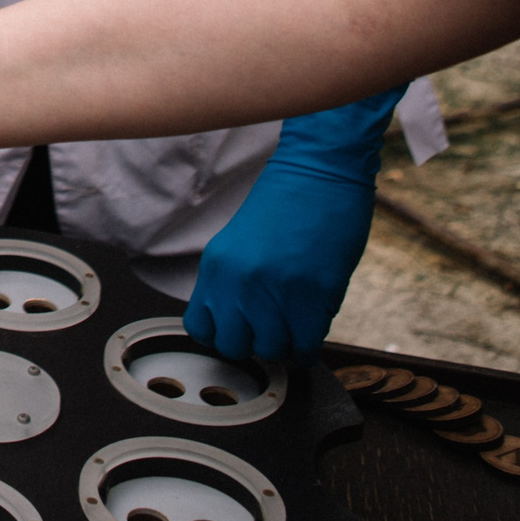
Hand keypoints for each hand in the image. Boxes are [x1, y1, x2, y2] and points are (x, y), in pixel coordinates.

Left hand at [183, 86, 403, 361]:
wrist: (319, 170)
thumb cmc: (287, 202)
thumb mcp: (241, 242)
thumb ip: (234, 281)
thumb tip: (242, 321)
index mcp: (215, 265)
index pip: (200, 328)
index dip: (224, 334)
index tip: (243, 329)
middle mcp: (236, 282)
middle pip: (234, 346)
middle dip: (255, 343)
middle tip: (275, 327)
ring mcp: (273, 291)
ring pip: (271, 350)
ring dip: (286, 343)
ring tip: (298, 322)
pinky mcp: (311, 296)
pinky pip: (305, 347)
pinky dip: (310, 346)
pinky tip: (315, 326)